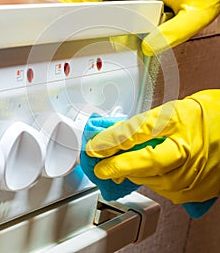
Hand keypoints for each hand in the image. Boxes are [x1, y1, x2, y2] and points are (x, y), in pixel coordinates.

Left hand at [85, 90, 219, 203]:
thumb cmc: (207, 114)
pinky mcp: (195, 192)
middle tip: (100, 166)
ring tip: (125, 165)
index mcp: (179, 124)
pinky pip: (165, 191)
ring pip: (150, 181)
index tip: (94, 147)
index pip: (137, 134)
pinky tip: (149, 172)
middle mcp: (186, 153)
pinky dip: (153, 181)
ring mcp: (192, 175)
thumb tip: (118, 134)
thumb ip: (145, 124)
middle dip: (117, 166)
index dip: (112, 142)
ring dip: (134, 174)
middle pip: (142, 164)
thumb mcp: (174, 110)